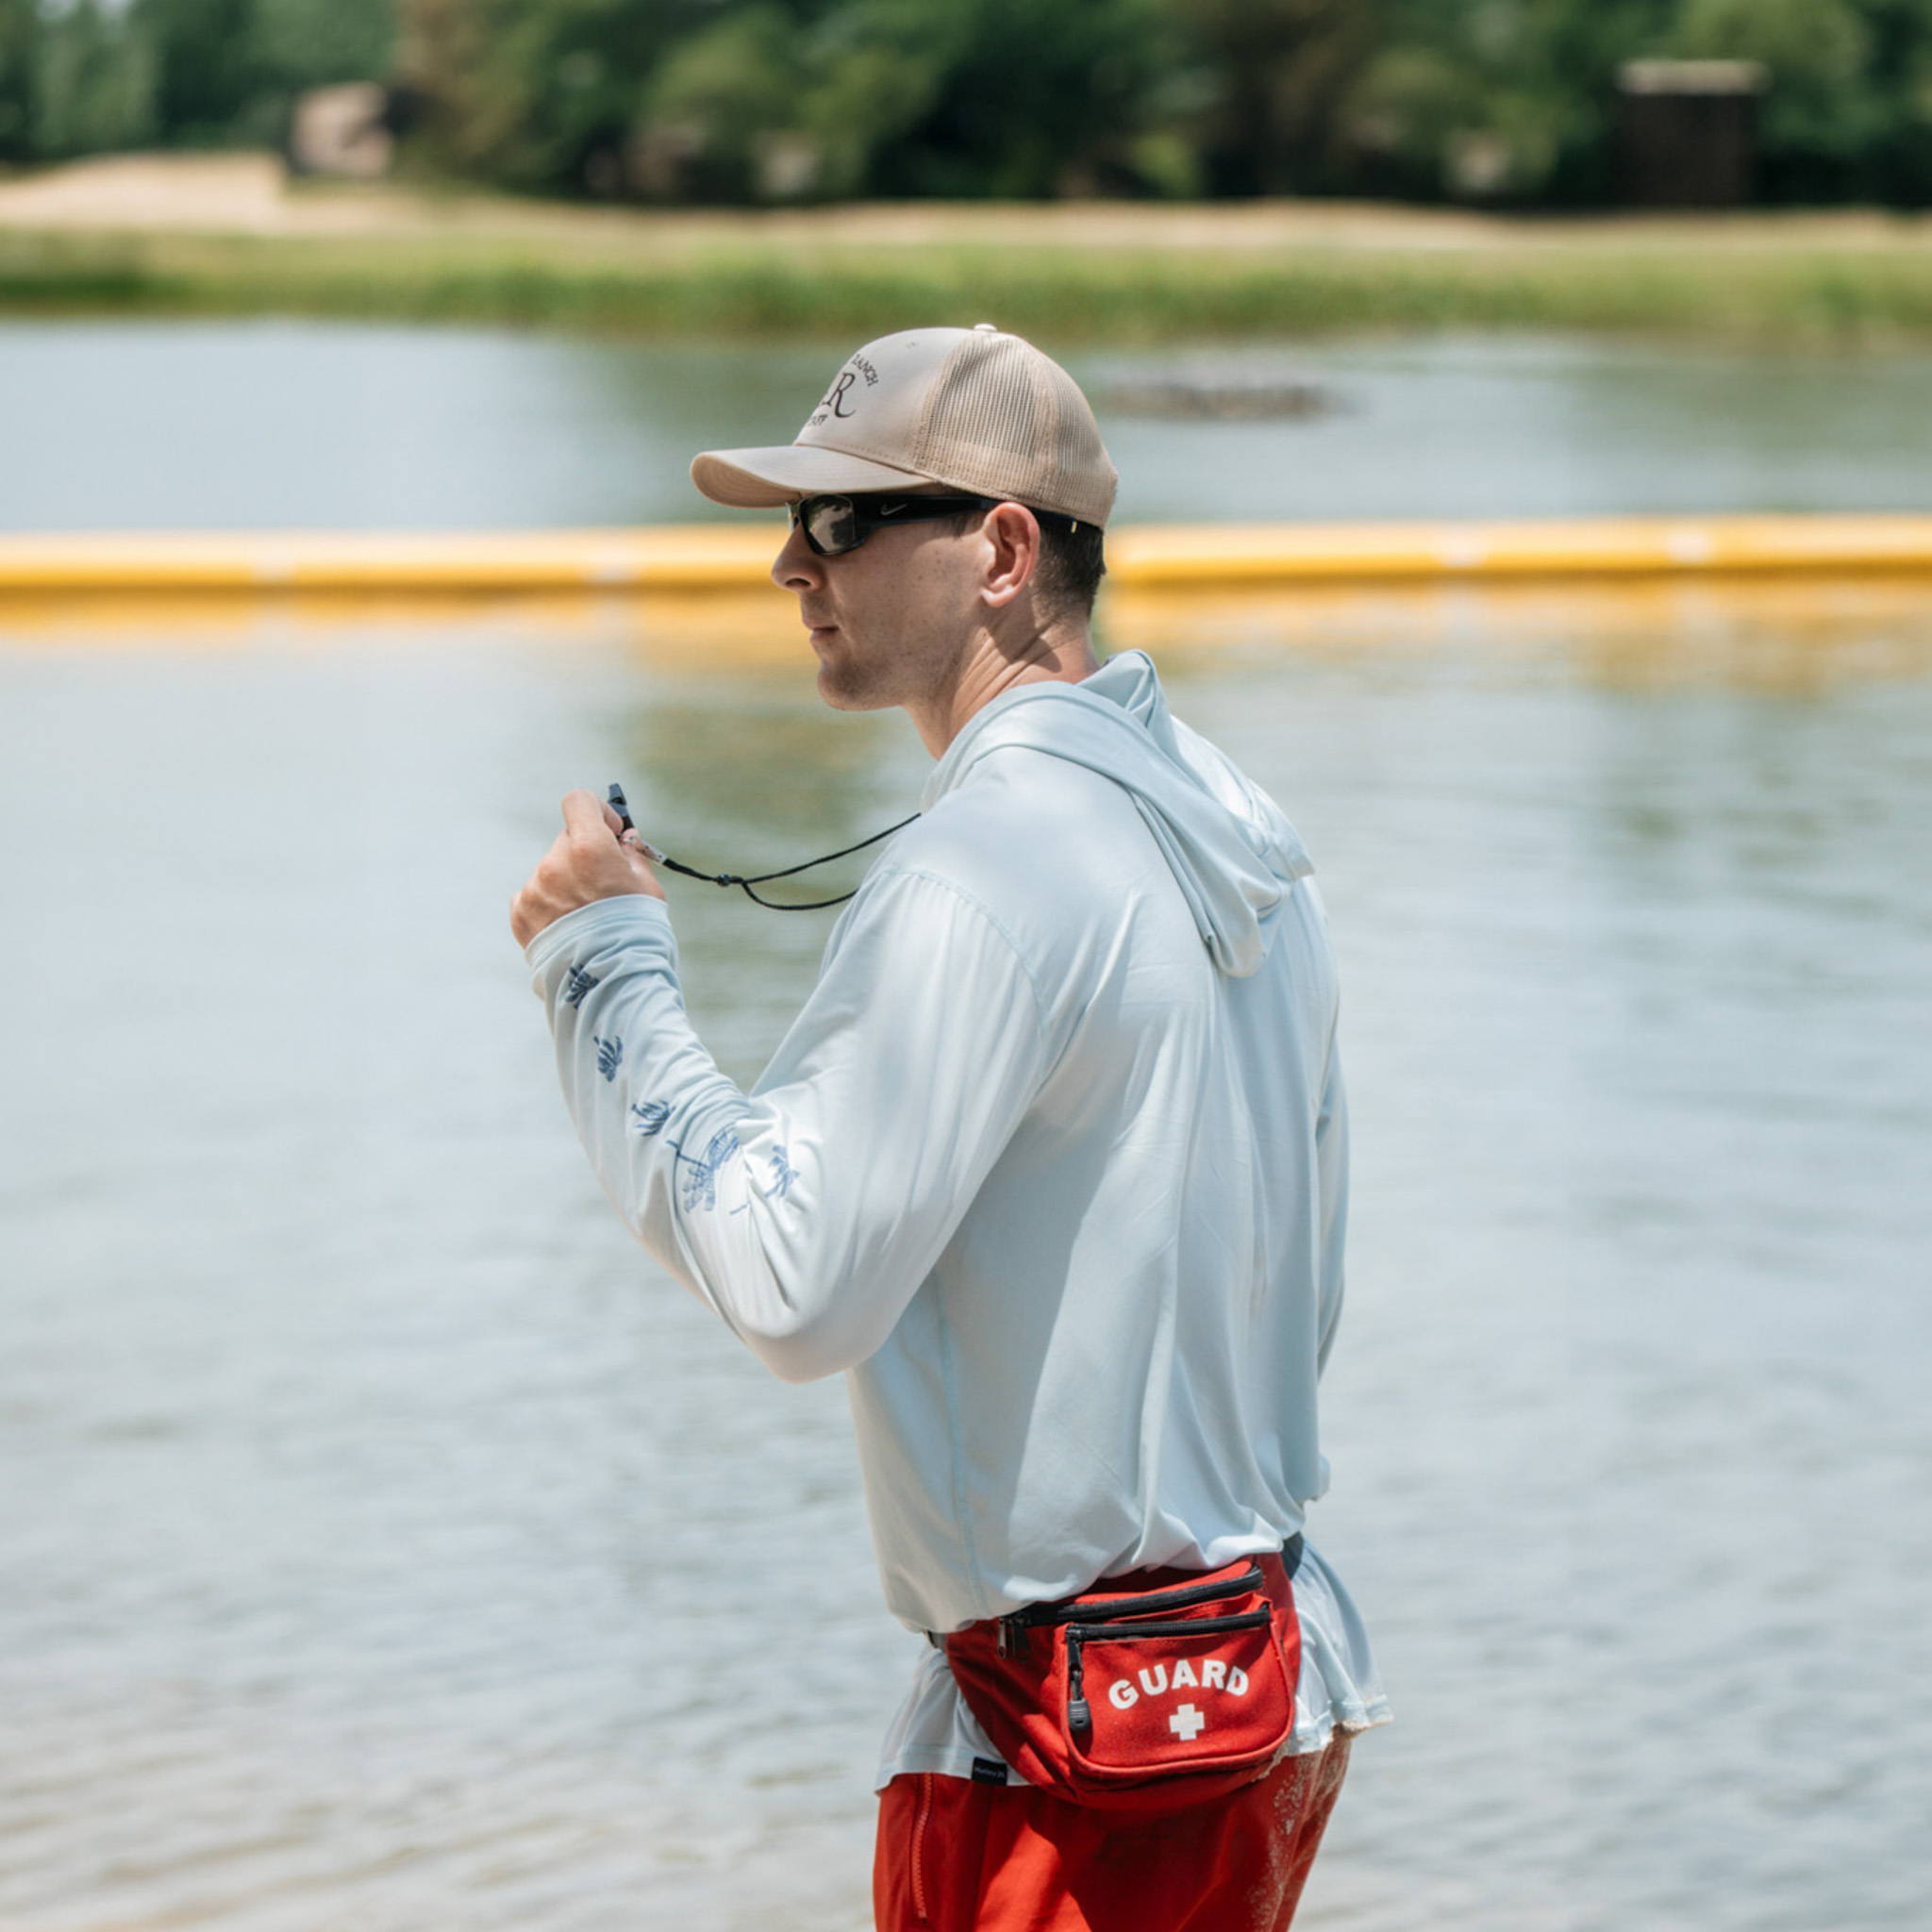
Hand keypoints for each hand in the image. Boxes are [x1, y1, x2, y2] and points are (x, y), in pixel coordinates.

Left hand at [511, 789, 663, 946]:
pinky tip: (568, 926)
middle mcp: (555, 864)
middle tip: (604, 884)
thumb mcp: (647, 889)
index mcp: (589, 849)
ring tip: (587, 917)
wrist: (609, 983)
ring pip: (551, 871)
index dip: (596, 811)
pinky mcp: (520, 914)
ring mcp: (534, 889)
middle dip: (585, 855)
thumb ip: (631, 857)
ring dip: (567, 883)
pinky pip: (533, 896)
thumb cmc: (636, 934)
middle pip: (567, 840)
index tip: (610, 832)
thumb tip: (624, 840)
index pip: (578, 801)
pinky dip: (548, 905)